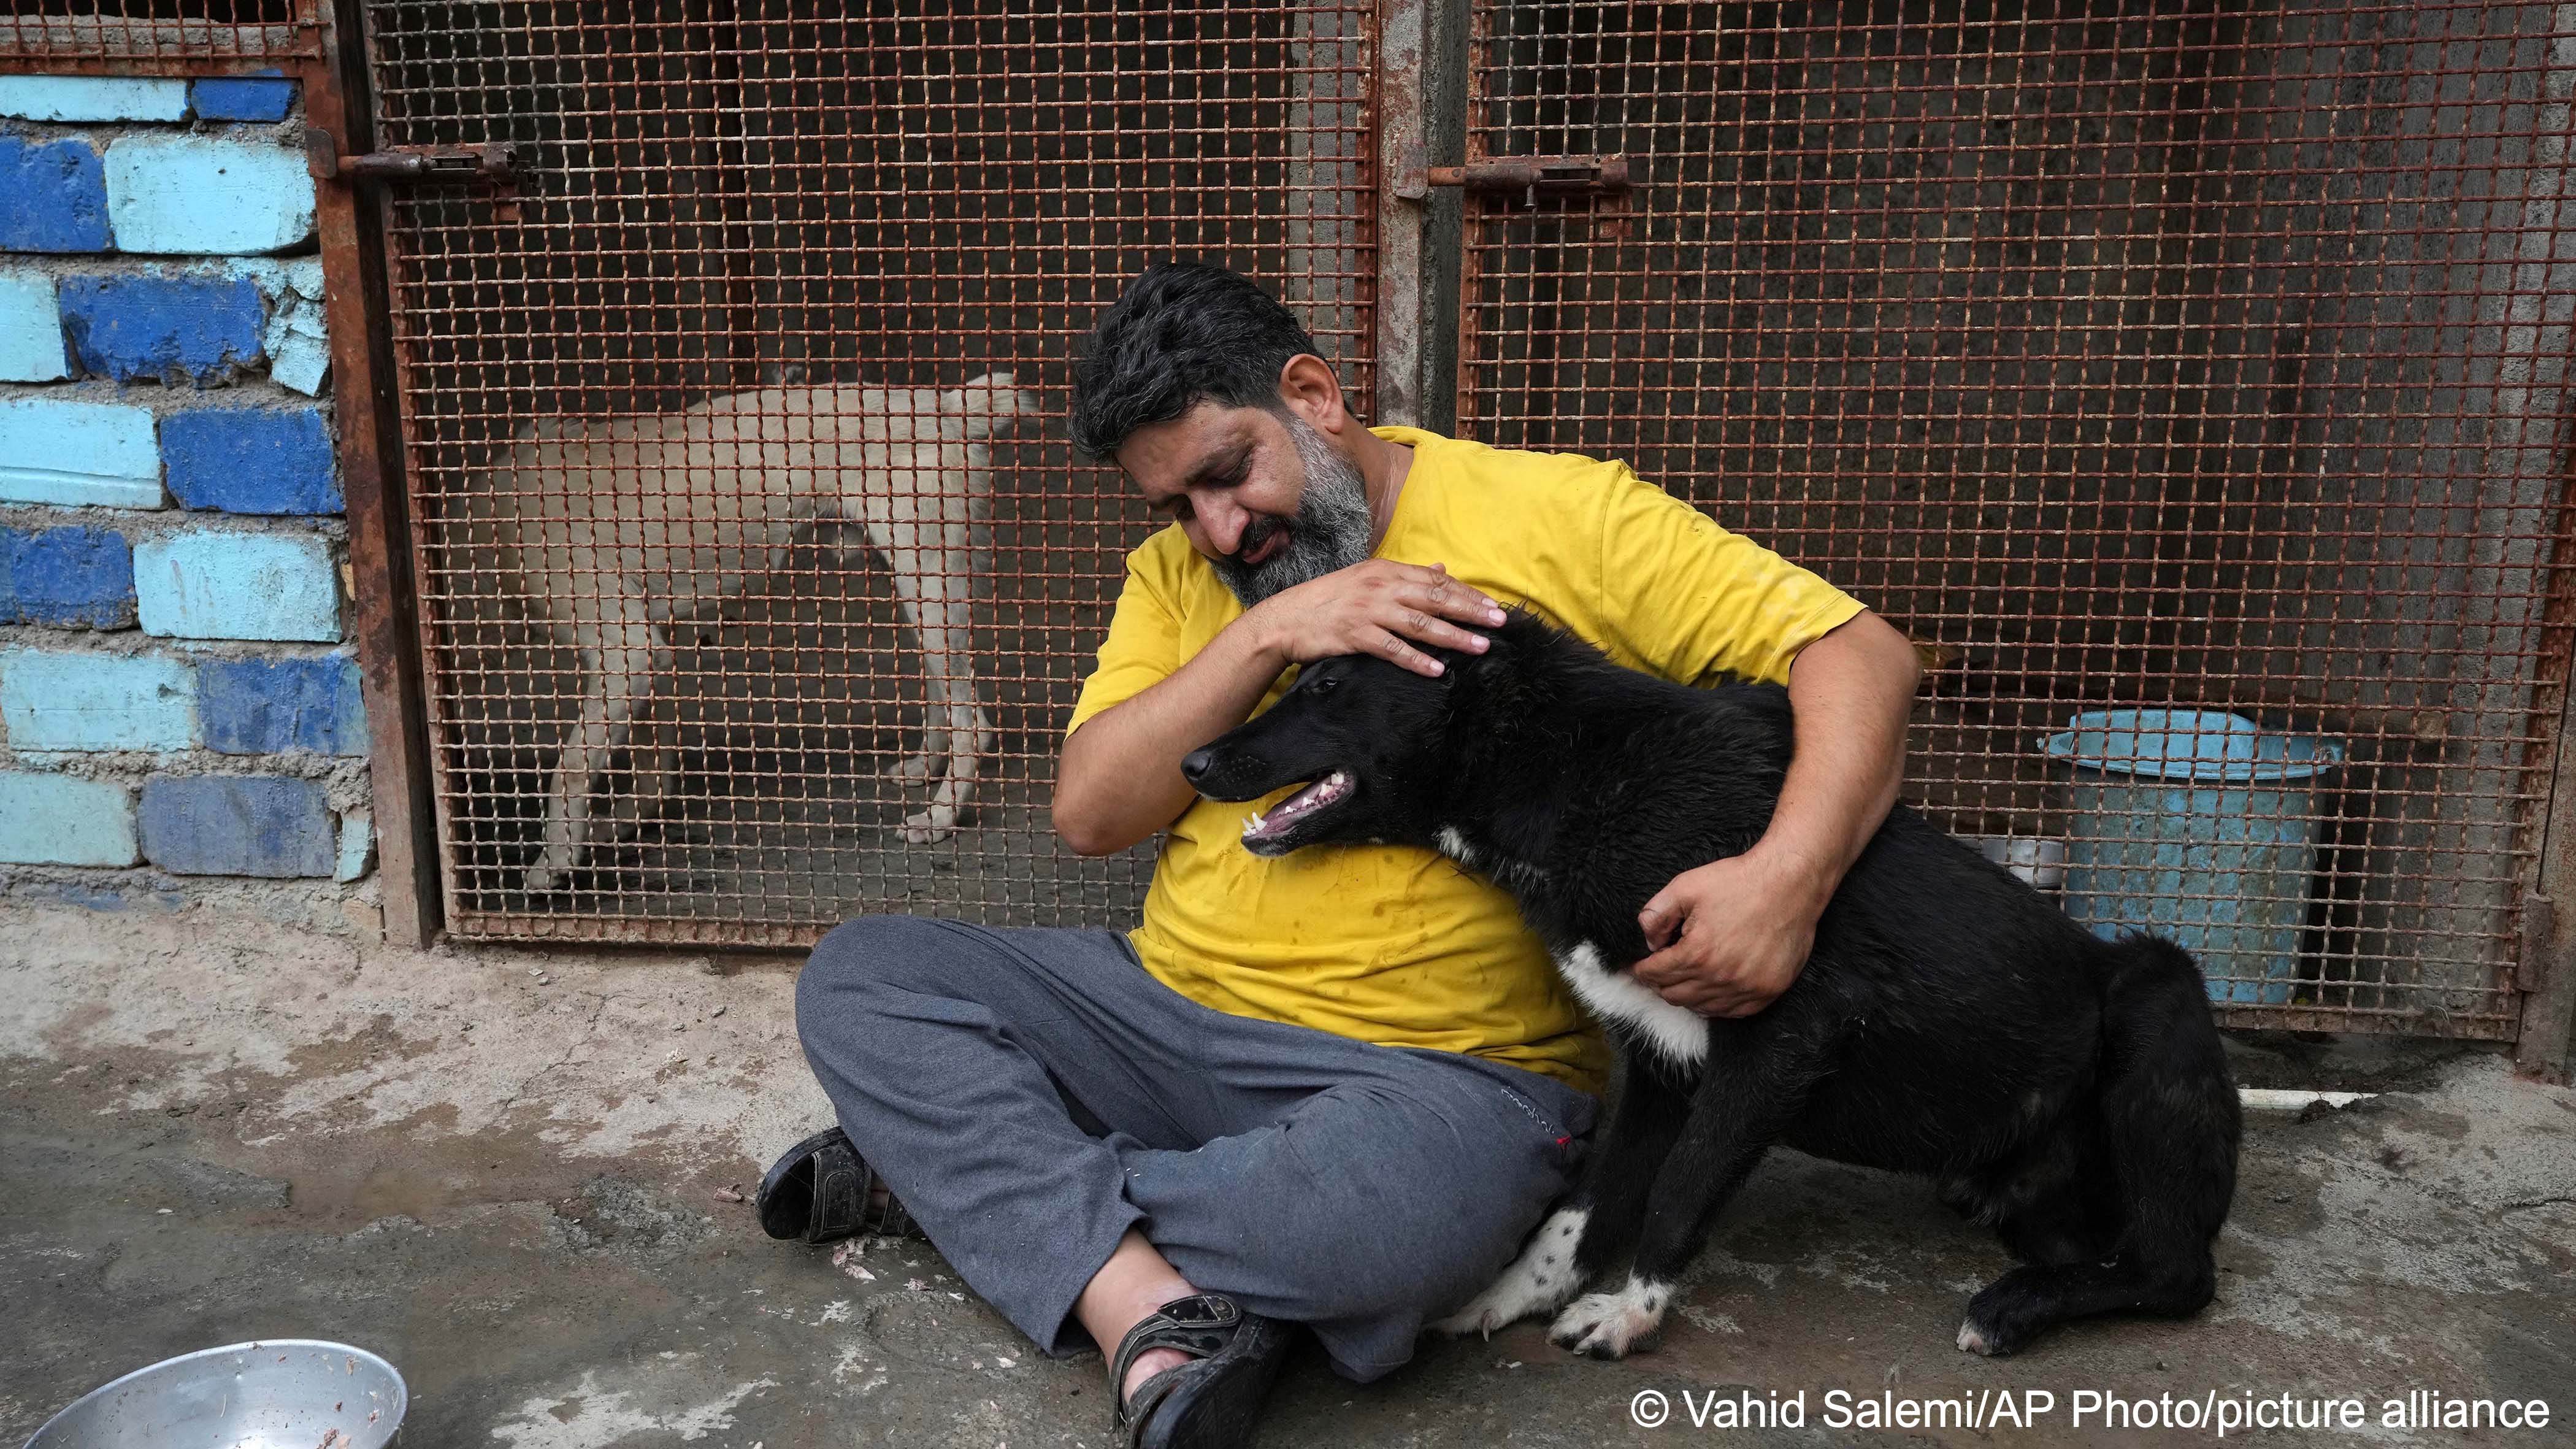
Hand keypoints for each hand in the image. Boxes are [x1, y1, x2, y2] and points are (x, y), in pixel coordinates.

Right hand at [1243, 560, 1507, 676]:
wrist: (1284, 619)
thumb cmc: (1327, 601)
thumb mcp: (1366, 579)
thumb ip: (1405, 576)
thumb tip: (1441, 570)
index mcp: (1385, 570)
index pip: (1435, 580)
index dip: (1466, 593)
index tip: (1492, 604)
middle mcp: (1379, 587)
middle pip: (1434, 598)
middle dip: (1470, 610)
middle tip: (1500, 621)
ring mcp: (1367, 611)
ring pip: (1420, 624)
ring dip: (1453, 636)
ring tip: (1480, 646)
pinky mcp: (1355, 635)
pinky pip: (1393, 649)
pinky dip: (1417, 660)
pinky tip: (1438, 669)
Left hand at [1632, 852, 1826, 1016]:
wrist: (1790, 883)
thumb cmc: (1738, 882)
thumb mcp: (1686, 887)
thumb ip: (1656, 914)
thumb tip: (1648, 942)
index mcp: (1697, 953)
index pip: (1655, 975)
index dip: (1640, 970)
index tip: (1636, 967)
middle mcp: (1721, 977)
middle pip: (1674, 995)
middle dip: (1659, 983)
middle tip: (1657, 970)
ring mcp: (1747, 988)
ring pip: (1701, 1007)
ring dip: (1686, 994)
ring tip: (1682, 978)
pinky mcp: (1768, 991)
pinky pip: (1731, 1012)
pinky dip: (1715, 1003)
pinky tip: (1710, 988)